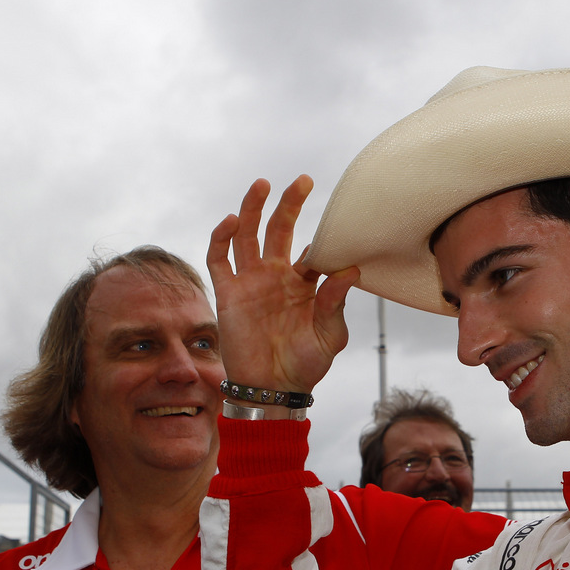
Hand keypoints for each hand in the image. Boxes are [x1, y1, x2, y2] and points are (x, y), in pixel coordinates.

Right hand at [206, 176, 359, 392]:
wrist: (274, 388)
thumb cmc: (306, 364)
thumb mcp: (330, 334)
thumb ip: (335, 302)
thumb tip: (350, 270)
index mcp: (304, 284)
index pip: (313, 250)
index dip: (324, 238)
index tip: (341, 226)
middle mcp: (276, 276)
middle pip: (280, 230)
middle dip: (289, 205)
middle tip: (304, 181)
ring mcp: (251, 282)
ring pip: (248, 236)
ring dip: (253, 209)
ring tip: (263, 184)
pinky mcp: (228, 293)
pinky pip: (219, 259)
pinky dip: (222, 238)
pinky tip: (232, 221)